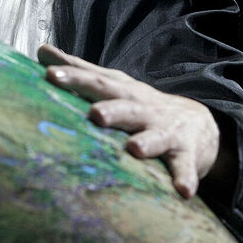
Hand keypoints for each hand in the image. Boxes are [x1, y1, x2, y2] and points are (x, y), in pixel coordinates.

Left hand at [38, 44, 220, 198]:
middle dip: (111, 109)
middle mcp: (144, 109)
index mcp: (124, 93)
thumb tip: (42, 51)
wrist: (199, 124)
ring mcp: (166, 131)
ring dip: (147, 142)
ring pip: (156, 136)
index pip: (97, 82)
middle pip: (126, 106)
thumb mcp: (114, 86)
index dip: (75, 77)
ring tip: (135, 149)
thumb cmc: (143, 106)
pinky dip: (185, 178)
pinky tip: (183, 191)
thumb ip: (80, 72)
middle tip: (95, 113)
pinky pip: (185, 167)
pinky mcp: (186, 154)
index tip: (50, 74)